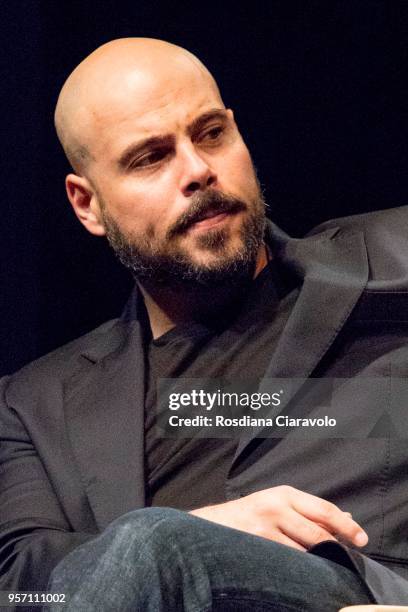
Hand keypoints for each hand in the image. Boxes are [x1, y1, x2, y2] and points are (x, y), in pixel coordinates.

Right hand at [189, 485, 367, 551]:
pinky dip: (298, 567)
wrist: (213, 525)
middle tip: (349, 557)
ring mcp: (265, 528)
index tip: (361, 538)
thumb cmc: (250, 514)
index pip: (324, 509)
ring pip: (304, 551)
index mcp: (285, 494)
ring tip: (323, 565)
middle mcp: (276, 507)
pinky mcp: (257, 546)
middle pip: (317, 532)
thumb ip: (309, 511)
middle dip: (336, 547)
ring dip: (317, 560)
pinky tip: (301, 571)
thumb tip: (345, 518)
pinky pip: (287, 562)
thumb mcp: (279, 504)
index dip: (346, 525)